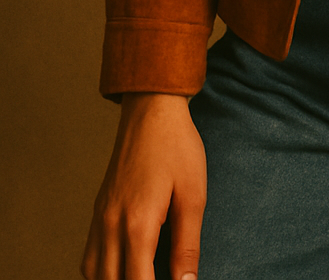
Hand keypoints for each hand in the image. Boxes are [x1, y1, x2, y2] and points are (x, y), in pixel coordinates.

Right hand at [81, 91, 205, 279]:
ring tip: (141, 276)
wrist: (151, 110)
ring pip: (94, 274)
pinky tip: (120, 271)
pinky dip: (100, 273)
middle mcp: (111, 225)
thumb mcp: (194, 195)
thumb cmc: (177, 148)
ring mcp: (100, 218)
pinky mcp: (98, 211)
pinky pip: (89, 257)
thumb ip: (187, 245)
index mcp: (137, 224)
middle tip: (157, 279)